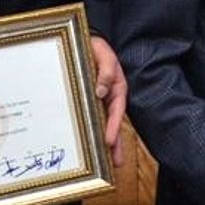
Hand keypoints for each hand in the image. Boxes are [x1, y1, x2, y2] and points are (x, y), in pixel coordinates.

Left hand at [90, 36, 127, 165]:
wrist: (86, 41)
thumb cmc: (96, 46)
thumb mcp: (104, 54)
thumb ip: (106, 71)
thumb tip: (101, 91)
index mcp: (118, 87)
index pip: (117, 111)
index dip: (114, 126)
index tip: (109, 142)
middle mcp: (110, 97)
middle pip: (114, 124)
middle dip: (116, 144)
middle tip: (116, 164)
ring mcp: (100, 101)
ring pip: (103, 124)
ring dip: (106, 143)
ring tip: (106, 163)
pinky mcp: (90, 101)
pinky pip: (92, 118)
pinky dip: (93, 131)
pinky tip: (89, 144)